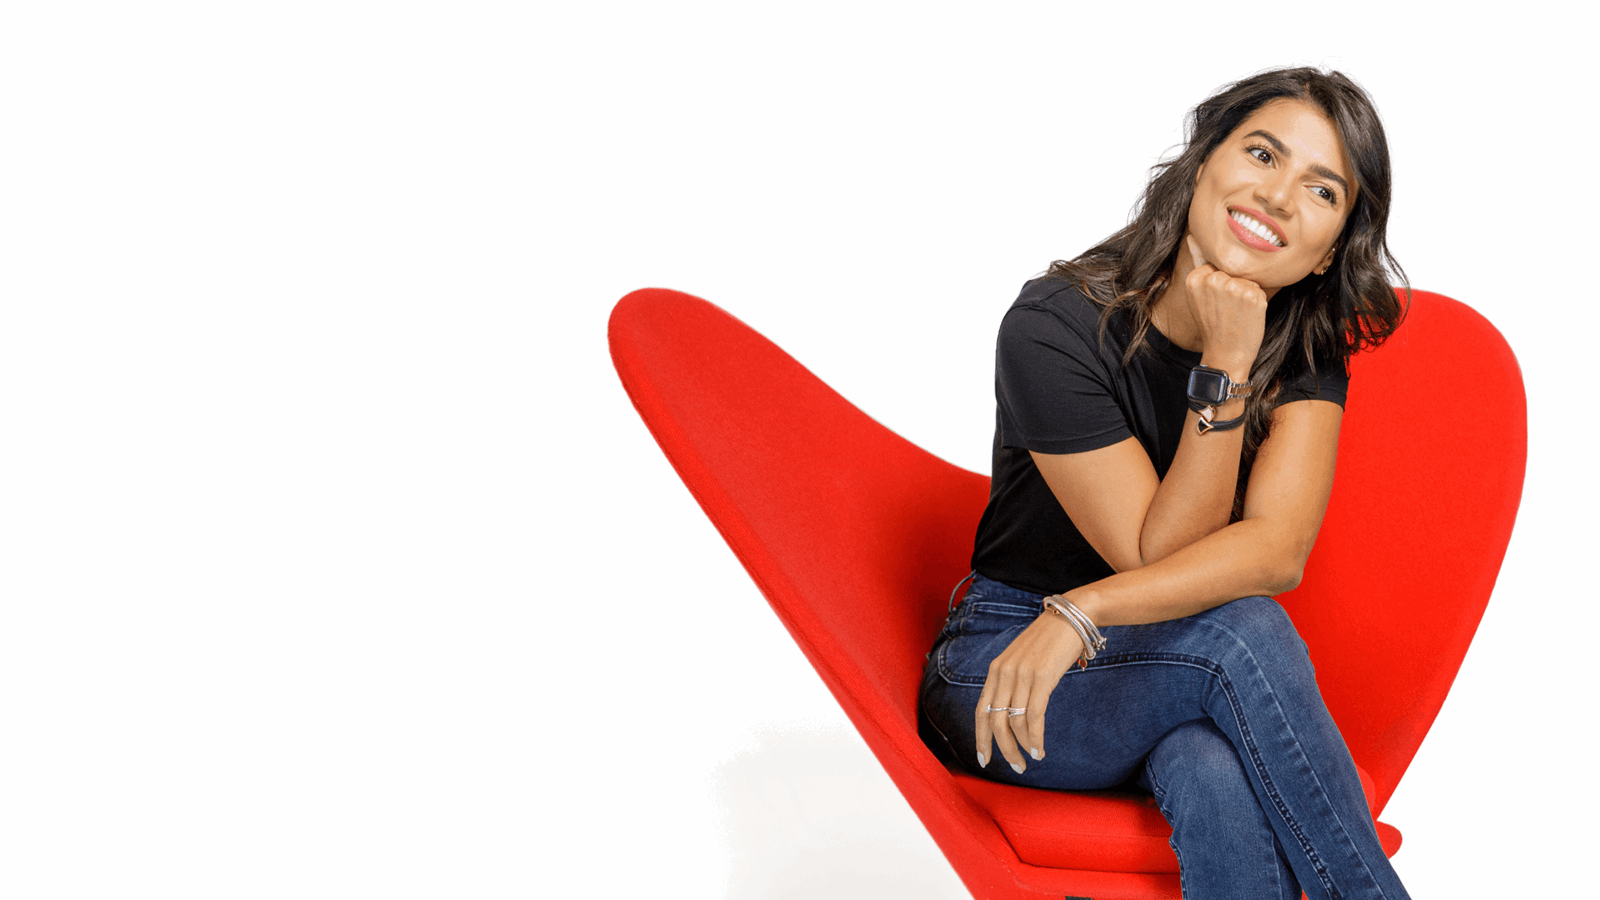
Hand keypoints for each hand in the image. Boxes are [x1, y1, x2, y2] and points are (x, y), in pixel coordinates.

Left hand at [973, 611, 1083, 773]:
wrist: (1071, 617)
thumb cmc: (1049, 641)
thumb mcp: (1021, 659)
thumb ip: (1012, 682)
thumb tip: (1011, 714)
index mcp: (995, 670)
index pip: (981, 710)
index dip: (981, 738)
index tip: (984, 759)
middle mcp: (1004, 673)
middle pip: (995, 721)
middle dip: (1002, 749)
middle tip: (1016, 767)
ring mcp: (1022, 675)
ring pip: (1014, 722)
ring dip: (1022, 747)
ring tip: (1032, 758)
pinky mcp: (1042, 678)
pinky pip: (1034, 716)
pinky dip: (1035, 737)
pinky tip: (1040, 749)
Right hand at [1185, 235, 1266, 373]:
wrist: (1225, 354)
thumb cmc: (1214, 326)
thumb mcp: (1198, 296)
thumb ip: (1199, 266)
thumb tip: (1193, 237)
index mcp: (1195, 278)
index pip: (1217, 266)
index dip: (1221, 285)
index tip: (1215, 304)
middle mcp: (1212, 279)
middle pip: (1233, 270)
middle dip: (1234, 286)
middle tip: (1226, 310)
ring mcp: (1233, 287)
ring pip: (1247, 278)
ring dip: (1247, 293)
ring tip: (1236, 313)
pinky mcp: (1252, 295)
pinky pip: (1259, 288)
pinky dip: (1258, 301)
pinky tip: (1247, 315)